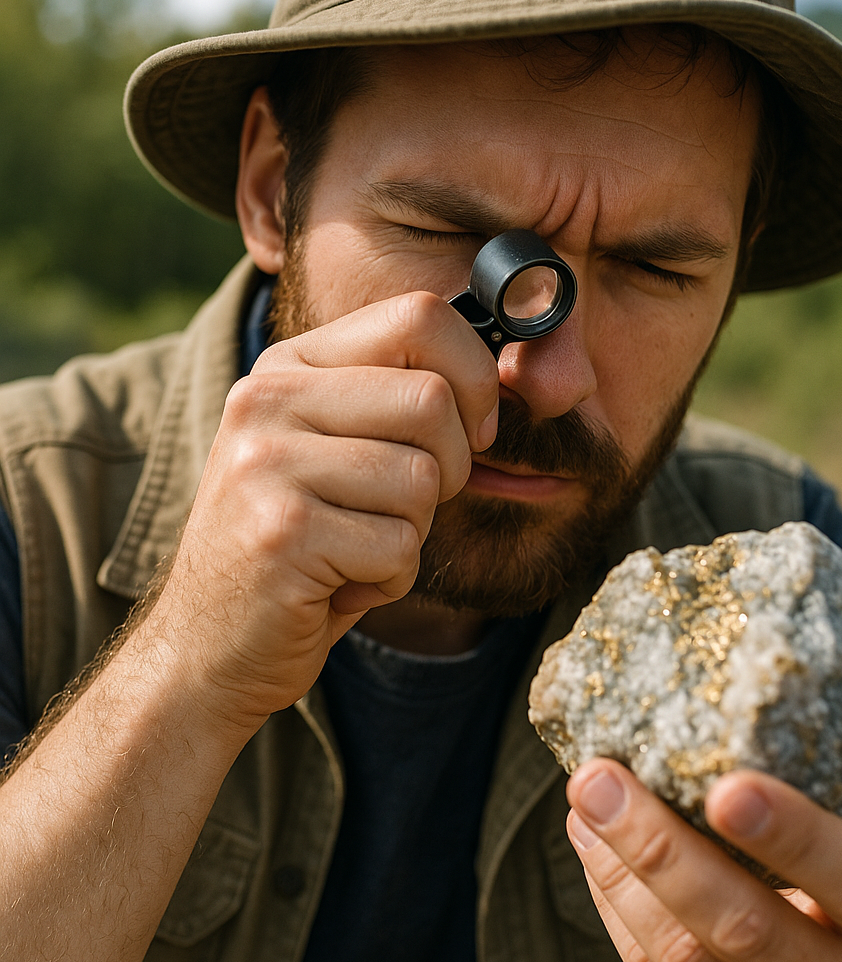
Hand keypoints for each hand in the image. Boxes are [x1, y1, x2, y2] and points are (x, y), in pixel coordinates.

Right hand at [144, 290, 497, 728]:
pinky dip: (391, 580)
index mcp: (289, 366)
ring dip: (413, 532)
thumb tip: (510, 370)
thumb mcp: (336, 450)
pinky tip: (339, 584)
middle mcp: (268, 399)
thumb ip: (396, 400)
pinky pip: (400, 547)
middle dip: (451, 469)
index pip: (420, 316)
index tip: (472, 430)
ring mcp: (267, 464)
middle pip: (433, 400)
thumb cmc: (301, 544)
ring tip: (355, 548)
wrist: (210, 644)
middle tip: (403, 509)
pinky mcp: (282, 534)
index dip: (475, 376)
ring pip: (424, 480)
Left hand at [565, 742, 841, 961]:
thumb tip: (791, 686)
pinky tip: (592, 843)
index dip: (792, 836)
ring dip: (620, 875)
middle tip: (598, 779)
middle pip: (746, 930)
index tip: (722, 787)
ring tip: (583, 801)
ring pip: (684, 961)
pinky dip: (613, 905)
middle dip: (661, 850)